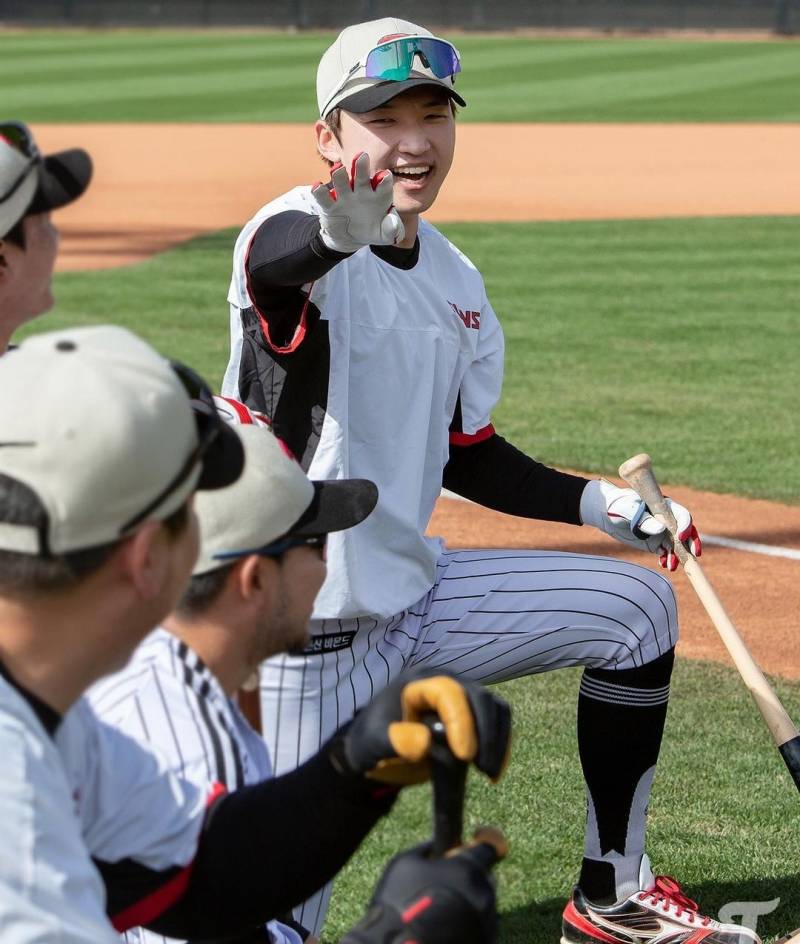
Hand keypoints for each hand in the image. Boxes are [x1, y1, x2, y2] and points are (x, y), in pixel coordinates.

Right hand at [311, 152, 404, 252]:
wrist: (350, 239)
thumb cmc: (372, 231)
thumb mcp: (385, 236)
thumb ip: (393, 230)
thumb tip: (392, 220)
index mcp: (378, 195)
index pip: (383, 186)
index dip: (384, 181)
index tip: (385, 176)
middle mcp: (361, 191)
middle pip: (361, 177)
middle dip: (361, 166)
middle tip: (362, 156)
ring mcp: (344, 197)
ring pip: (341, 182)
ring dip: (339, 174)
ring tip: (338, 169)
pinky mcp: (330, 206)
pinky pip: (323, 197)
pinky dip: (319, 191)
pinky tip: (317, 186)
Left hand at [327, 669, 510, 784]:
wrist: (376, 747)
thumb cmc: (371, 742)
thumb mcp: (372, 744)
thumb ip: (393, 742)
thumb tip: (424, 743)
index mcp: (417, 682)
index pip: (448, 693)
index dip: (461, 721)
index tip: (465, 757)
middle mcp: (443, 681)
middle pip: (478, 696)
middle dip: (486, 733)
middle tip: (483, 770)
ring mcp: (460, 693)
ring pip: (494, 706)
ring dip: (497, 739)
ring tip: (489, 774)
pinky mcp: (471, 711)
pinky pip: (497, 719)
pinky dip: (500, 742)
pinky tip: (491, 771)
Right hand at [339, 828, 506, 943]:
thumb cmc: (398, 905)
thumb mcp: (404, 864)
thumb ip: (426, 850)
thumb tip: (436, 846)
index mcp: (468, 870)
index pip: (488, 849)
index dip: (478, 846)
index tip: (467, 851)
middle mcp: (484, 895)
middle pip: (484, 880)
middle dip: (468, 880)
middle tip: (444, 888)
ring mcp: (486, 924)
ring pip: (482, 906)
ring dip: (467, 904)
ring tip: (439, 914)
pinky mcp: (484, 943)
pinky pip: (479, 929)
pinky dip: (466, 926)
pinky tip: (443, 930)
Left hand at [580, 479, 701, 571]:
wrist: (606, 514)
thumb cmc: (617, 506)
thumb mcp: (627, 511)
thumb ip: (643, 519)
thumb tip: (662, 529)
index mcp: (663, 506)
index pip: (681, 514)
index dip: (685, 525)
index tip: (681, 537)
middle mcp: (667, 519)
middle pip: (686, 531)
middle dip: (691, 543)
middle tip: (694, 555)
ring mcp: (663, 532)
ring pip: (678, 545)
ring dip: (678, 555)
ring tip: (671, 566)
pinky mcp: (656, 542)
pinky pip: (668, 552)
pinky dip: (669, 559)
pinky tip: (664, 564)